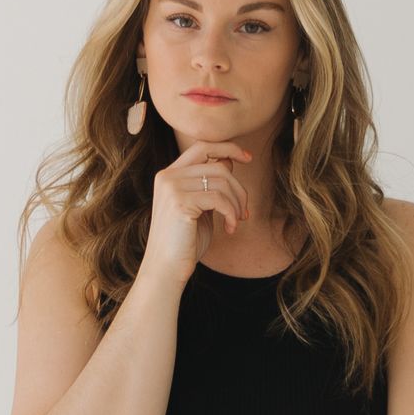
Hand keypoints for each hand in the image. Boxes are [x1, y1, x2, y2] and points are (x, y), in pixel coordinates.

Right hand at [145, 139, 254, 285]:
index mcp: (170, 174)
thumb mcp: (200, 207)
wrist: (166, 268)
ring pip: (222, 181)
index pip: (202, 146)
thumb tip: (228, 160)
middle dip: (238, 188)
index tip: (247, 158)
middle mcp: (168, 176)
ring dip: (237, 203)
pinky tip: (230, 228)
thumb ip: (209, 184)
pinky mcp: (180, 202)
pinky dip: (231, 213)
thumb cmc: (185, 241)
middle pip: (218, 165)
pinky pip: (219, 198)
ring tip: (236, 221)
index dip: (228, 148)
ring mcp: (172, 187)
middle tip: (244, 211)